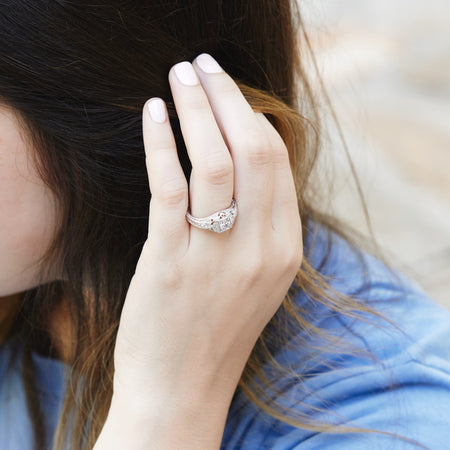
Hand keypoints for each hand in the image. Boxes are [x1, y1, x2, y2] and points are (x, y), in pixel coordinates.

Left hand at [97, 53, 301, 448]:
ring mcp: (216, 255)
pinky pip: (169, 185)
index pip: (278, 166)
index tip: (232, 97)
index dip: (255, 121)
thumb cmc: (214, 332)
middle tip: (206, 66)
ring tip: (181, 74)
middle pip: (253, 151)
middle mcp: (259, 248)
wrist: (181, 391)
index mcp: (285, 250)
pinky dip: (160, 141)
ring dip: (197, 108)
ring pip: (214, 160)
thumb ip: (259, 227)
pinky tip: (152, 112)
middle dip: (229, 99)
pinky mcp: (170, 260)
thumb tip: (245, 167)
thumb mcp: (255, 279)